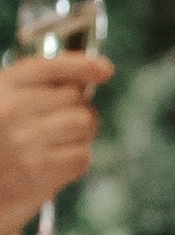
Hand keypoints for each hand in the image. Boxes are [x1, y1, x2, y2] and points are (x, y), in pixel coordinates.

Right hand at [0, 55, 110, 234]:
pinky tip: (56, 164)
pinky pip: (82, 155)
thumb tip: (85, 81)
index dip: (81, 65)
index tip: (105, 69)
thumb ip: (33, 92)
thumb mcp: (3, 107)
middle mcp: (13, 108)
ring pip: (84, 123)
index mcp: (2, 88)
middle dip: (80, 109)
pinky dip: (76, 160)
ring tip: (59, 144)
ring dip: (82, 134)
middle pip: (75, 96)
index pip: (48, 67)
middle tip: (64, 126)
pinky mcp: (40, 169)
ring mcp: (26, 139)